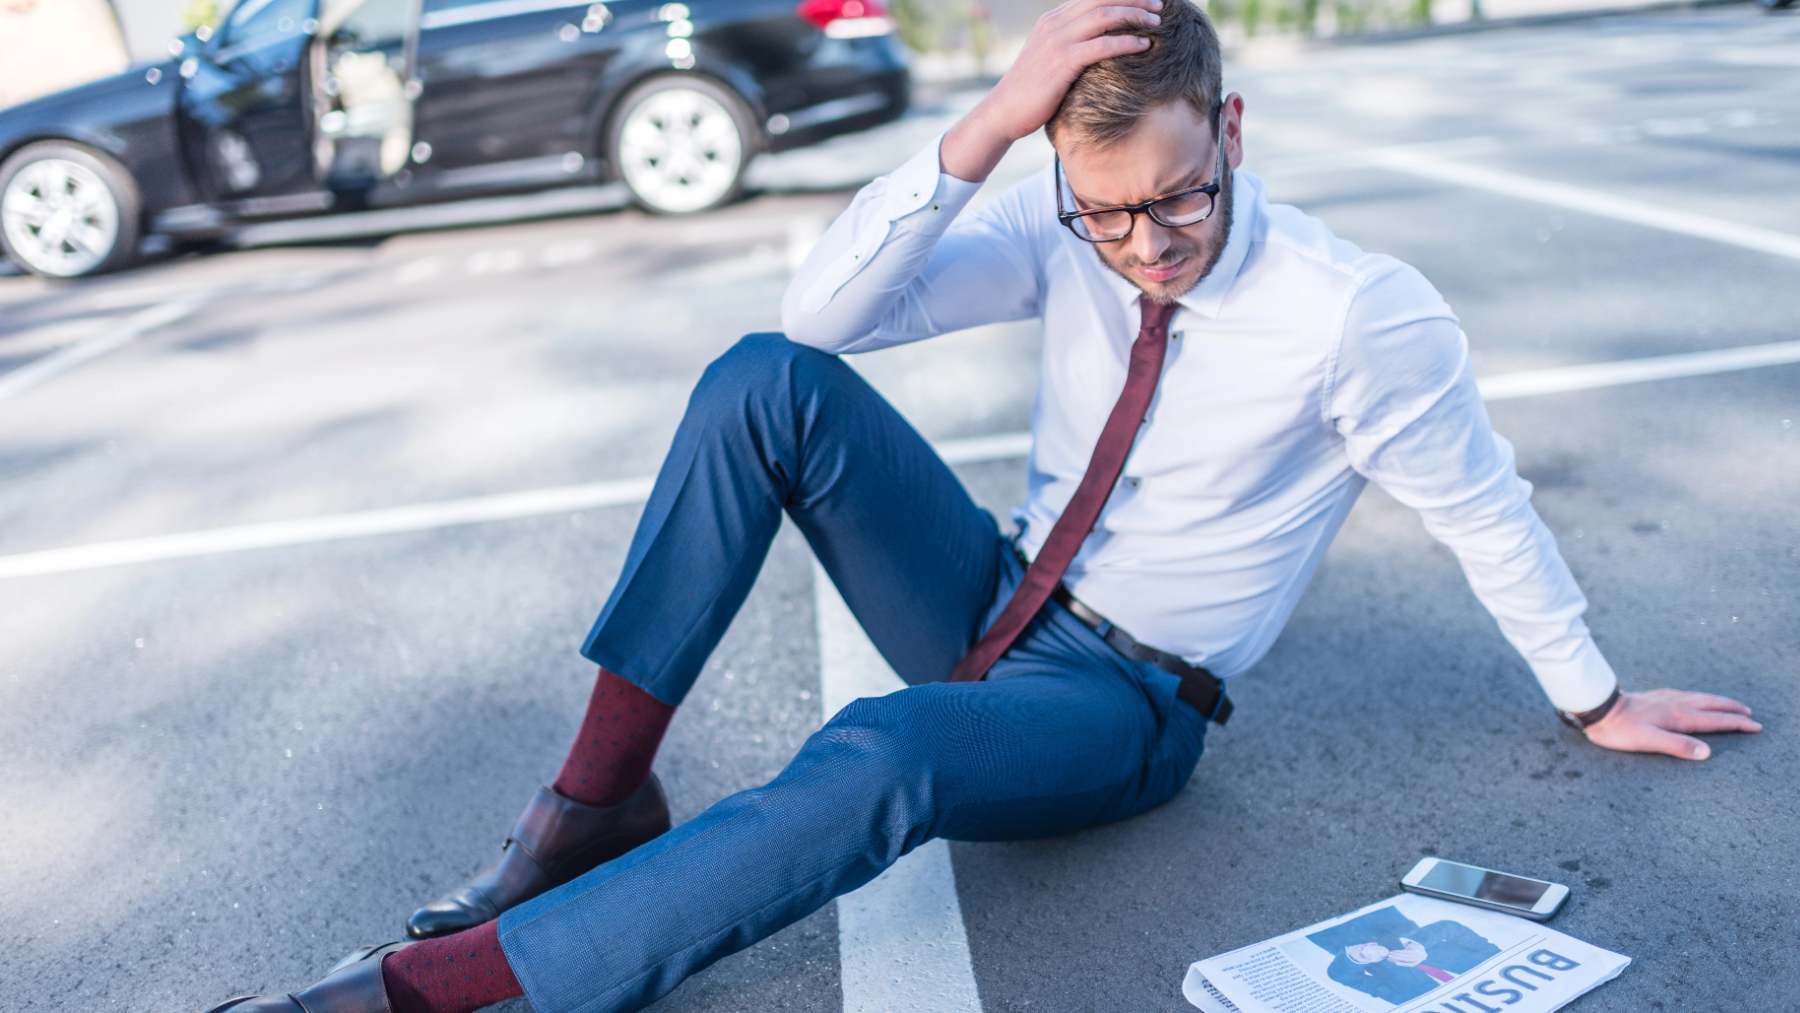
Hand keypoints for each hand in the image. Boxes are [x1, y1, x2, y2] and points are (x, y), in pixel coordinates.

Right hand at [940, 0, 1162, 180]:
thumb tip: (1096, 43)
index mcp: (1052, 20)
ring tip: (1157, 21)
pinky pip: (1102, 45)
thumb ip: (1069, 43)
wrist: (1004, 111)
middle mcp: (1054, 25)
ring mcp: (1057, 42)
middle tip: (1159, 4)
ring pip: (1104, 17)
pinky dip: (1126, 42)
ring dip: (1134, 16)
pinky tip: (1144, 45)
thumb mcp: (1048, 57)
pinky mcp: (1062, 62)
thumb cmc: (1031, 90)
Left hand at [1581, 688, 1760, 759]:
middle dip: (1732, 709)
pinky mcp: (1655, 696)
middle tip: (1749, 713)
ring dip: (1717, 701)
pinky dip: (1699, 698)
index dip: (1737, 723)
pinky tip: (1693, 699)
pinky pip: (1686, 695)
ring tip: (1728, 704)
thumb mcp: (1649, 741)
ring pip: (1699, 697)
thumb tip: (1707, 752)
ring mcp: (1666, 698)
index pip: (1716, 720)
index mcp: (1679, 716)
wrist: (1598, 708)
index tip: (1755, 726)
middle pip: (1711, 704)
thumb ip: (1677, 746)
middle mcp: (1676, 704)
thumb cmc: (1621, 729)